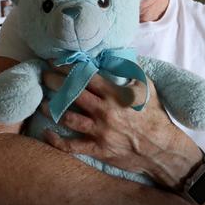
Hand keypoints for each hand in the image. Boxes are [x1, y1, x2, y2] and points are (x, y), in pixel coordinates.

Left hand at [40, 61, 202, 188]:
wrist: (163, 150)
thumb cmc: (155, 116)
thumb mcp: (147, 88)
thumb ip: (130, 71)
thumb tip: (116, 55)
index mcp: (115, 94)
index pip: (85, 76)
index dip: (68, 67)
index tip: (55, 61)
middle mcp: (105, 111)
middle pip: (73, 93)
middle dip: (55, 82)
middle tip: (43, 76)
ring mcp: (100, 131)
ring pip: (68, 118)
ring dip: (51, 109)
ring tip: (41, 103)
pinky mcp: (98, 149)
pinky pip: (72, 146)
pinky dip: (56, 140)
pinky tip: (46, 132)